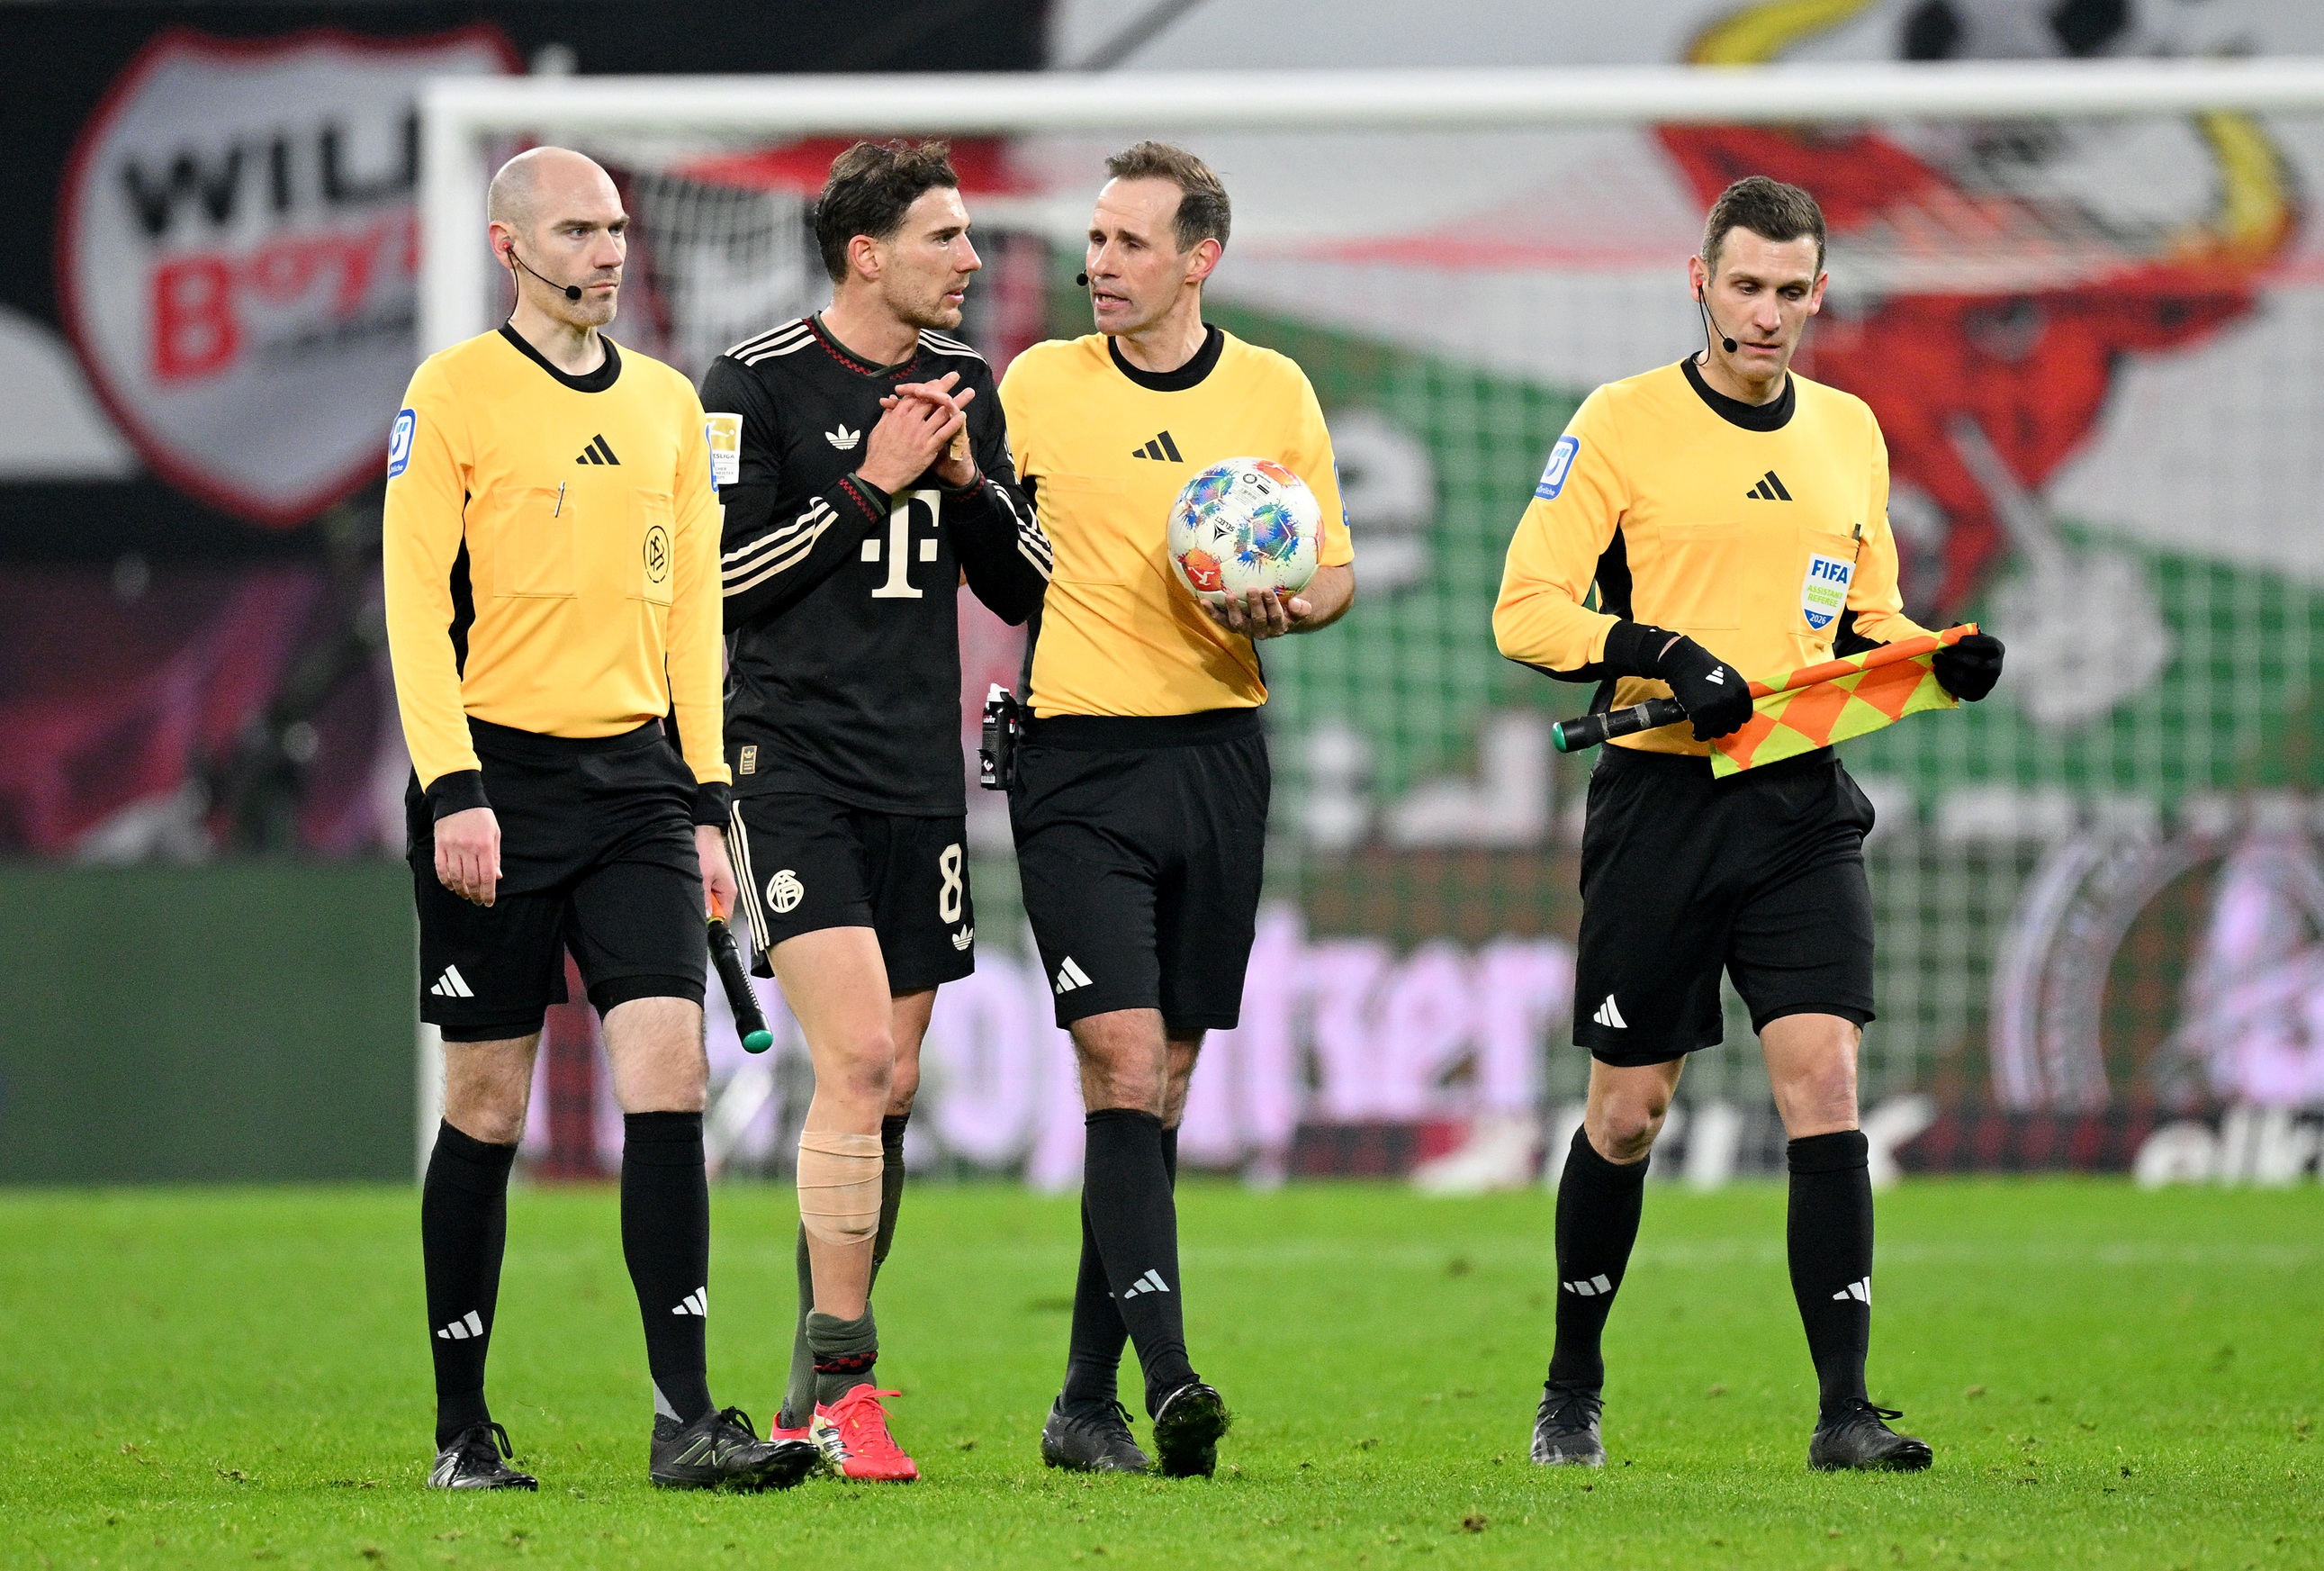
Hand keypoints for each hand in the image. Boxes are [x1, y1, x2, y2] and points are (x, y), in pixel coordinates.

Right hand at [434, 807, 501, 906]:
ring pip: (455, 877)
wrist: (458, 798)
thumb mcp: (494, 834)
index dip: (488, 893)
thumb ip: (495, 857)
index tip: (488, 902)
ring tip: (466, 895)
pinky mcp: (439, 846)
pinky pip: (441, 869)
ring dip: (461, 890)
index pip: (487, 876)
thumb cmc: (480, 816)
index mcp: (484, 846)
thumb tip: (497, 878)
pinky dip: (446, 881)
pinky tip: (452, 886)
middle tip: (477, 901)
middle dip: (475, 895)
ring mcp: (451, 848)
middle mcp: (467, 848)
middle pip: (471, 880)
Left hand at [696, 824, 737, 921]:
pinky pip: (706, 894)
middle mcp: (726, 891)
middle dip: (704, 914)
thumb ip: (705, 898)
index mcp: (729, 892)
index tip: (699, 928)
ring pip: (709, 903)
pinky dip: (699, 894)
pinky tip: (690, 889)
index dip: (713, 925)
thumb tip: (705, 917)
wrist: (704, 833)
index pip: (724, 918)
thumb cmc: (706, 852)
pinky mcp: (711, 881)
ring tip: (689, 897)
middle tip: (690, 911)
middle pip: (716, 912)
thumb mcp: (703, 877)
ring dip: (700, 902)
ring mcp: (719, 886)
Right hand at [864, 372, 972, 491]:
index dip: (928, 386)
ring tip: (968, 393)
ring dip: (957, 401)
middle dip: (944, 386)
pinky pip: (944, 433)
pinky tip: (963, 415)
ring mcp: (920, 435)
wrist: (880, 474)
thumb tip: (891, 405)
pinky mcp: (927, 448)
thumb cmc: (877, 454)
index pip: (915, 395)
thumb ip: (887, 416)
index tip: (937, 381)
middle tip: (954, 377)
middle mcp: (910, 422)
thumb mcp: (878, 430)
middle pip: (930, 399)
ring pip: (941, 413)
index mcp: (898, 415)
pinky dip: (954, 424)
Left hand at [1204, 586, 1311, 639]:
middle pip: (1257, 620)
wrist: (1278, 619)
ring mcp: (1245, 629)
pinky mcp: (1233, 626)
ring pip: (1238, 623)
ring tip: (1229, 595)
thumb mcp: (1300, 609)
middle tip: (1251, 589)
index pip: (1275, 617)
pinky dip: (1213, 612)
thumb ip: (1301, 608)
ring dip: (1233, 609)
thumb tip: (1296, 603)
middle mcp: (1261, 631)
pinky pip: (1222, 621)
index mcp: (1279, 627)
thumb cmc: (1289, 609)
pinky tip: (1204, 601)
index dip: (1271, 604)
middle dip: (1254, 605)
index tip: (1268, 589)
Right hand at [1654, 633, 1753, 740]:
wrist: (1685, 663)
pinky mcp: (1700, 717)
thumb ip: (1737, 694)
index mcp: (1741, 692)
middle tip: (1715, 722)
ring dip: (1713, 731)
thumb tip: (1744, 711)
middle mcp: (1732, 703)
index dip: (1736, 718)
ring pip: (1719, 732)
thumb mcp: (1730, 677)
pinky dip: (1700, 734)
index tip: (1728, 718)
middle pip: (1734, 726)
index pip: (1745, 715)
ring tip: (1705, 726)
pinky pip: (1704, 734)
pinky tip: (1696, 731)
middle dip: (1725, 725)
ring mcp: (1717, 711)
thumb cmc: (1706, 668)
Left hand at [1932, 631, 2004, 701]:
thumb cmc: (1969, 648)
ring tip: (1936, 659)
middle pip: (1978, 664)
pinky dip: (1945, 680)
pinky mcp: (1977, 695)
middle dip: (1957, 656)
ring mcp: (1988, 683)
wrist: (1973, 669)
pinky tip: (1937, 671)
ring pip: (1966, 677)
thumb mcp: (1970, 637)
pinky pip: (1959, 689)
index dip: (1975, 643)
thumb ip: (1963, 631)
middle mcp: (1997, 667)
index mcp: (1997, 649)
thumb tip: (1955, 627)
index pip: (1990, 646)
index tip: (1959, 641)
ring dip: (1947, 668)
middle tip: (1942, 651)